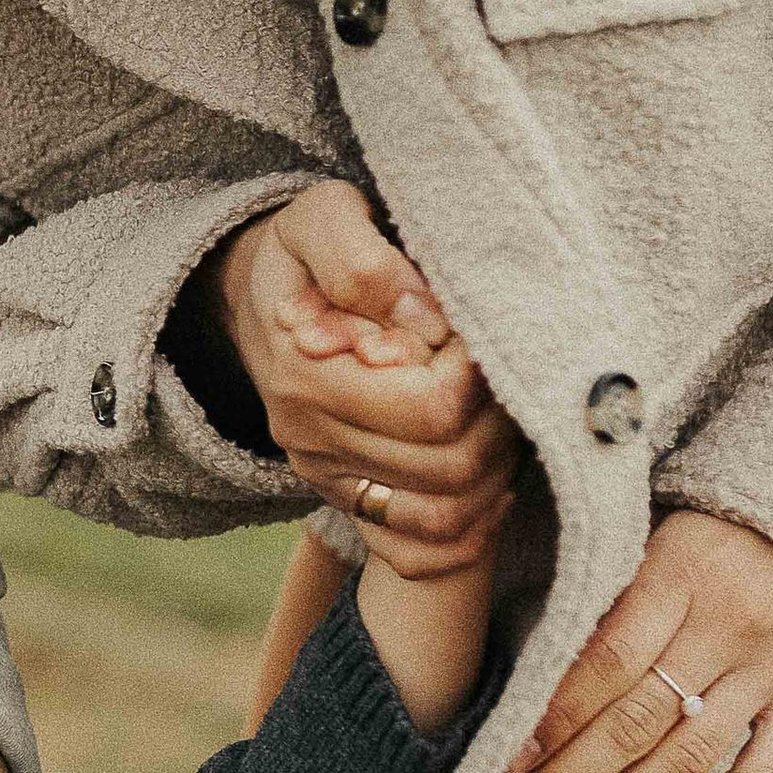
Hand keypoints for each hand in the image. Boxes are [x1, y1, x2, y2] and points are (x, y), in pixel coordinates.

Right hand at [202, 183, 519, 575]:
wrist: (269, 291)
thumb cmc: (310, 248)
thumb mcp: (324, 218)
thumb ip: (364, 263)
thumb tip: (424, 321)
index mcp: (305, 375)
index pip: (433, 408)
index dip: (479, 372)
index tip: (477, 330)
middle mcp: (310, 439)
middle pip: (450, 467)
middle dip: (501, 419)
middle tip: (503, 370)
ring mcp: (328, 477)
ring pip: (446, 515)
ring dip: (497, 472)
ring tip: (502, 414)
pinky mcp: (348, 498)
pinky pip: (420, 554)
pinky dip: (470, 531)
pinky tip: (490, 477)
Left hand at [493, 509, 772, 772]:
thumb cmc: (724, 530)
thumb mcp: (663, 535)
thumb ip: (614, 597)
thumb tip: (536, 674)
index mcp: (680, 572)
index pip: (605, 662)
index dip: (552, 719)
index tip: (506, 763)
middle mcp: (728, 624)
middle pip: (634, 721)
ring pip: (687, 756)